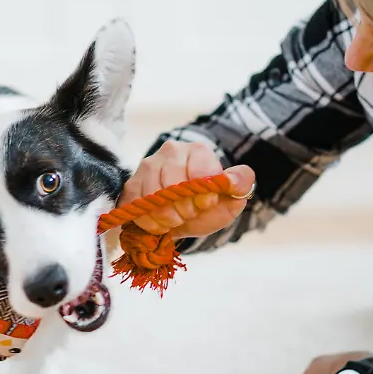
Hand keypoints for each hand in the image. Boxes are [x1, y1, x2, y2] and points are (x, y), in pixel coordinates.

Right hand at [118, 140, 255, 239]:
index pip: (200, 172)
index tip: (205, 204)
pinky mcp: (131, 183)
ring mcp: (148, 165)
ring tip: (175, 219)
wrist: (184, 210)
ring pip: (152, 196)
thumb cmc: (207, 203)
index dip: (203, 195)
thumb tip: (234, 180)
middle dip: (183, 209)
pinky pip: (135, 205)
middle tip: (189, 214)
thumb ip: (240, 184)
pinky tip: (159, 222)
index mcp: (198, 150)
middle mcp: (171, 151)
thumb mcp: (230, 197)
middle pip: (172, 184)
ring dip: (165, 217)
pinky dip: (148, 221)